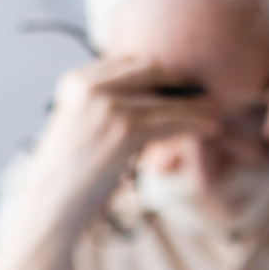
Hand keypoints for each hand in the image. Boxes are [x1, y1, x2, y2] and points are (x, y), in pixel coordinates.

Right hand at [27, 57, 219, 238]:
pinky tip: (212, 127)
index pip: (127, 62)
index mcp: (75, 82)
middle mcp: (90, 87)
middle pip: (150, 69)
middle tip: (204, 92)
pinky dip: (195, 123)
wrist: (50, 207)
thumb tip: (146, 102)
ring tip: (217, 109)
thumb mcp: (79, 128)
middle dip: (179, 81)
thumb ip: (104, 107)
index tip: (179, 83)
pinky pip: (172, 120)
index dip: (158, 73)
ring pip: (166, 97)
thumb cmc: (66, 177)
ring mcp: (108, 106)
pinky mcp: (126, 129)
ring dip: (196, 104)